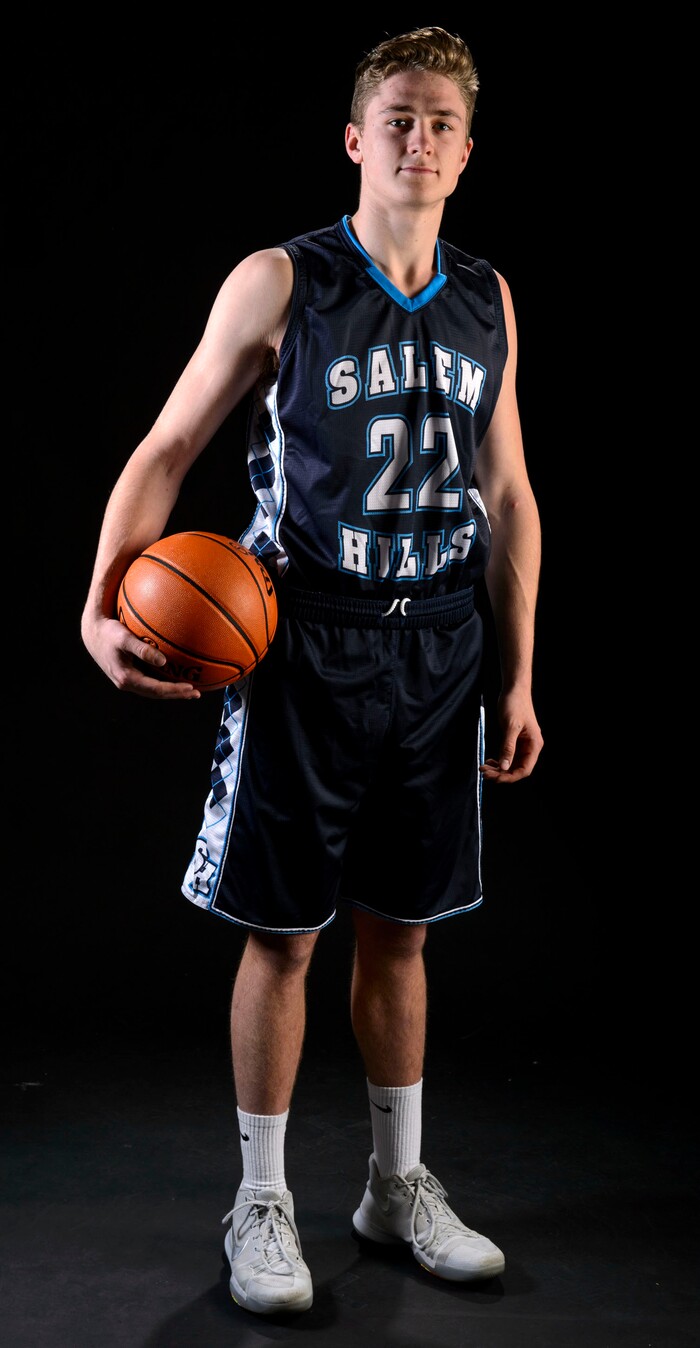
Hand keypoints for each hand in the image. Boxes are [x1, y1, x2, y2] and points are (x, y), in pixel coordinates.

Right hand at [81, 615, 200, 699]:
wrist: (93, 633)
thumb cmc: (109, 632)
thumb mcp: (124, 638)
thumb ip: (142, 650)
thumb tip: (163, 661)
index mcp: (126, 678)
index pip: (155, 689)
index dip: (174, 690)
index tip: (190, 688)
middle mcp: (127, 683)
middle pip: (156, 694)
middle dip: (176, 695)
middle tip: (196, 694)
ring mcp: (127, 680)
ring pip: (152, 690)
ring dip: (171, 691)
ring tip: (189, 690)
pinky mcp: (128, 674)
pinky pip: (149, 682)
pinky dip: (163, 683)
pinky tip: (173, 677)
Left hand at [480, 689, 542, 782]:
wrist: (514, 689)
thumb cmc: (515, 704)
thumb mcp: (510, 727)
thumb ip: (508, 748)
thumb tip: (504, 767)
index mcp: (534, 745)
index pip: (525, 770)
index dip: (510, 777)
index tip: (495, 778)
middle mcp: (531, 747)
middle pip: (517, 769)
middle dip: (501, 774)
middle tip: (484, 773)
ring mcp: (523, 745)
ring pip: (511, 764)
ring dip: (498, 769)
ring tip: (484, 768)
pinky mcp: (515, 741)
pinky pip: (508, 757)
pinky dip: (499, 761)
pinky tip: (489, 761)